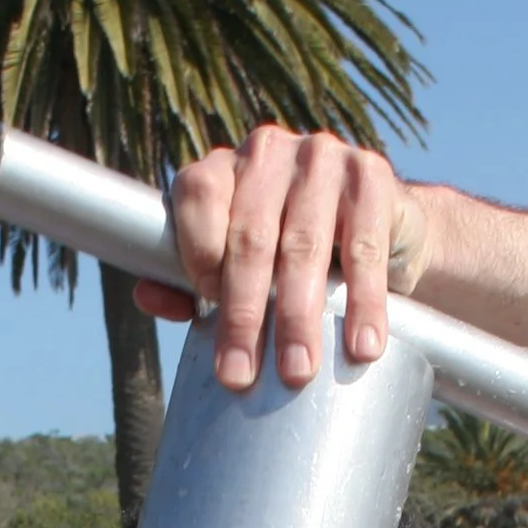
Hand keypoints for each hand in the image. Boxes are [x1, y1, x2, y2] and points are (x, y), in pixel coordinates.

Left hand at [133, 124, 428, 390]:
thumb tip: (145, 296)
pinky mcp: (372, 175)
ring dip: (298, 316)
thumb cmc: (292, 253)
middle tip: (240, 375)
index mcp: (225, 168)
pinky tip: (361, 345)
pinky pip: (364, 247)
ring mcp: (323, 157)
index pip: (198, 195)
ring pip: (303, 244)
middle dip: (243, 312)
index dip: (198, 252)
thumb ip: (190, 280)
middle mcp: (269, 152)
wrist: (382, 227)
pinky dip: (363, 302)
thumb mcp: (240, 264)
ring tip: (296, 370)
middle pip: (250, 234)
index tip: (204, 309)